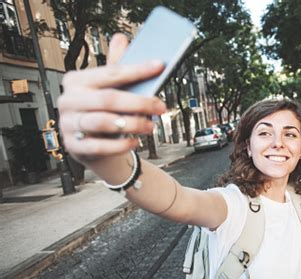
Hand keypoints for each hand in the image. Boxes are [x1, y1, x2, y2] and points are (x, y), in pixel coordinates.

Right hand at [58, 33, 166, 164]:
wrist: (92, 145)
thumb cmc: (104, 112)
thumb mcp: (109, 89)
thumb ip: (116, 67)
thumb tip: (120, 38)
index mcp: (76, 80)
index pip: (110, 73)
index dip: (137, 70)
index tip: (159, 66)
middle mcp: (68, 100)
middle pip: (108, 99)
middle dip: (139, 103)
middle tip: (161, 107)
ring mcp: (68, 124)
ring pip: (104, 123)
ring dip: (132, 124)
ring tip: (150, 126)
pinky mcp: (73, 146)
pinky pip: (99, 146)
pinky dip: (120, 145)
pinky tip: (135, 142)